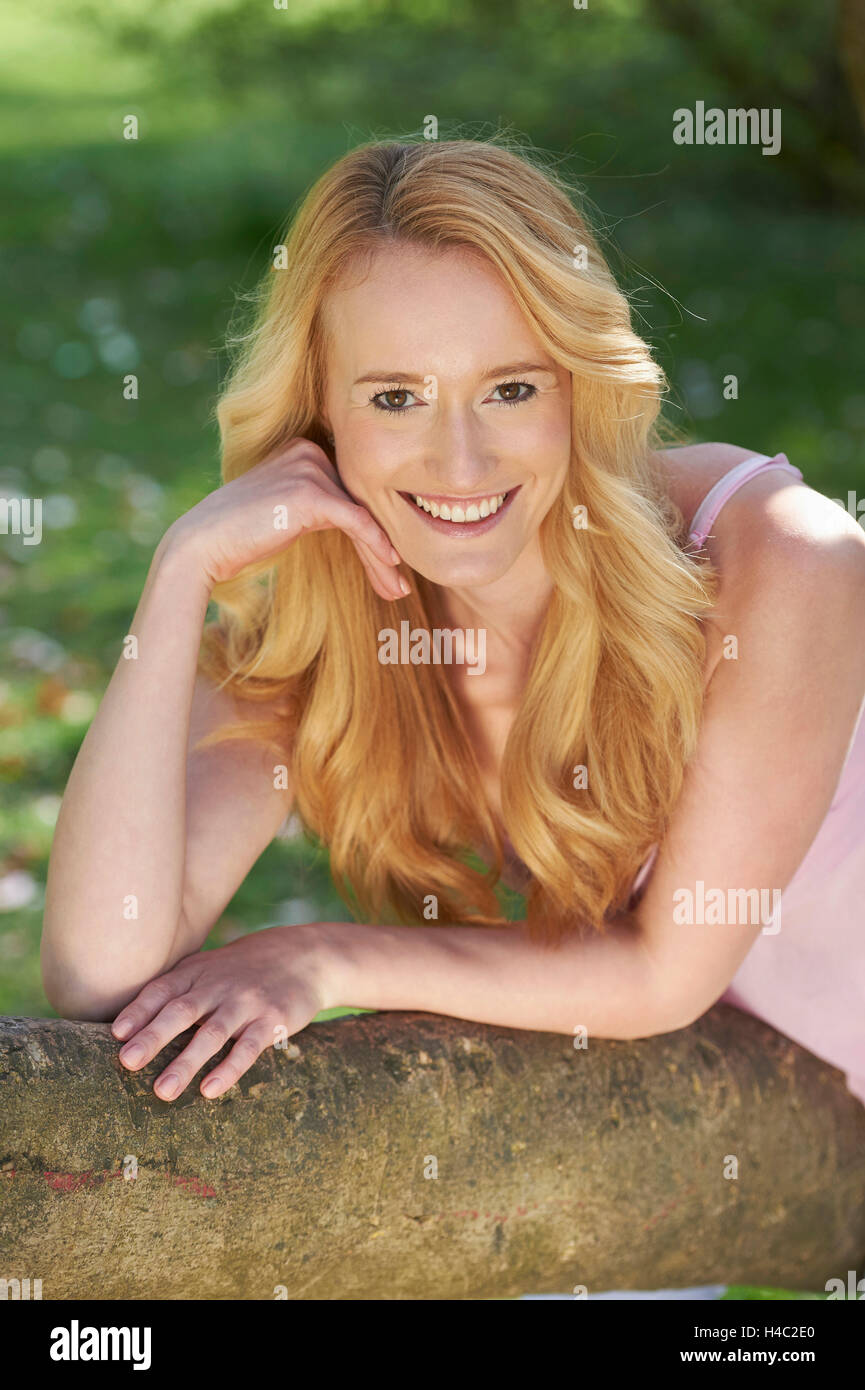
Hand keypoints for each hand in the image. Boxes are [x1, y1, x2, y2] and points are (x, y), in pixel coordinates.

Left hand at [110, 924, 339, 1100]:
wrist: (302, 956)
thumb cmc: (241, 970)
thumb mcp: (206, 969)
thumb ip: (174, 990)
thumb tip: (125, 1028)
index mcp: (196, 973)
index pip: (162, 990)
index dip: (139, 1011)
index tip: (117, 1034)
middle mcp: (218, 986)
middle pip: (182, 1010)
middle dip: (154, 1036)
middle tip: (127, 1062)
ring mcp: (246, 1003)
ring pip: (212, 1033)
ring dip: (186, 1062)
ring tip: (163, 1092)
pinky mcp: (272, 1021)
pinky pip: (248, 1047)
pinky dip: (229, 1069)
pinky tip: (210, 1090)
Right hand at [162, 435, 407, 600]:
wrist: (202, 544)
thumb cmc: (240, 535)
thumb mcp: (287, 511)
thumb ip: (319, 506)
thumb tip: (361, 526)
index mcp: (304, 449)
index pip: (351, 493)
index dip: (373, 533)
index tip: (389, 569)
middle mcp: (309, 451)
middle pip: (361, 504)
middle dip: (382, 549)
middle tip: (398, 586)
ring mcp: (310, 469)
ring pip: (363, 516)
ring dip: (382, 558)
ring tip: (397, 590)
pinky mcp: (311, 493)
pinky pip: (357, 522)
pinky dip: (376, 546)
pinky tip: (391, 567)